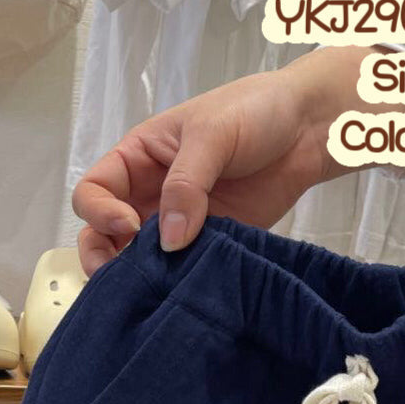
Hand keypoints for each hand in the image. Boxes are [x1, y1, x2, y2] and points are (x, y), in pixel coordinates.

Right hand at [71, 46, 404, 274]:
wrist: (310, 128)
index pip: (94, 191)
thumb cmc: (254, 112)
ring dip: (139, 276)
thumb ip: (187, 184)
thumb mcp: (211, 135)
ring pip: (141, 259)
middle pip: (104, 234)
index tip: (130, 225)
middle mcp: (151, 194)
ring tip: (150, 290)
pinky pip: (184, 270)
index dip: (100, 212)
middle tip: (120, 277)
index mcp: (139, 158)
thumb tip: (168, 240)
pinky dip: (178, 283)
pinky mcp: (211, 245)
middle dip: (103, 255)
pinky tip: (184, 291)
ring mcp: (180, 223)